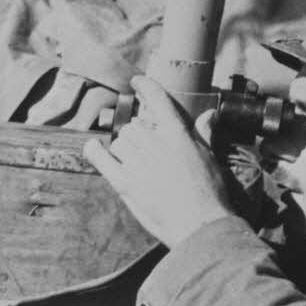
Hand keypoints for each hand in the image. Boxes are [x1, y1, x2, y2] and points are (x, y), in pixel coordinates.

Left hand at [84, 75, 236, 248]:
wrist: (201, 223)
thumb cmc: (210, 191)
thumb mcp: (211, 157)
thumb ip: (205, 133)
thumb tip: (210, 115)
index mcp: (178, 135)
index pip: (158, 100)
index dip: (146, 87)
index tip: (137, 82)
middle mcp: (156, 144)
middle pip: (135, 126)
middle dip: (138, 133)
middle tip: (145, 146)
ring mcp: (138, 164)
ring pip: (120, 142)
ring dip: (123, 147)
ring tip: (132, 159)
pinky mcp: (125, 184)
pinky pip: (102, 160)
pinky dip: (94, 151)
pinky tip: (94, 147)